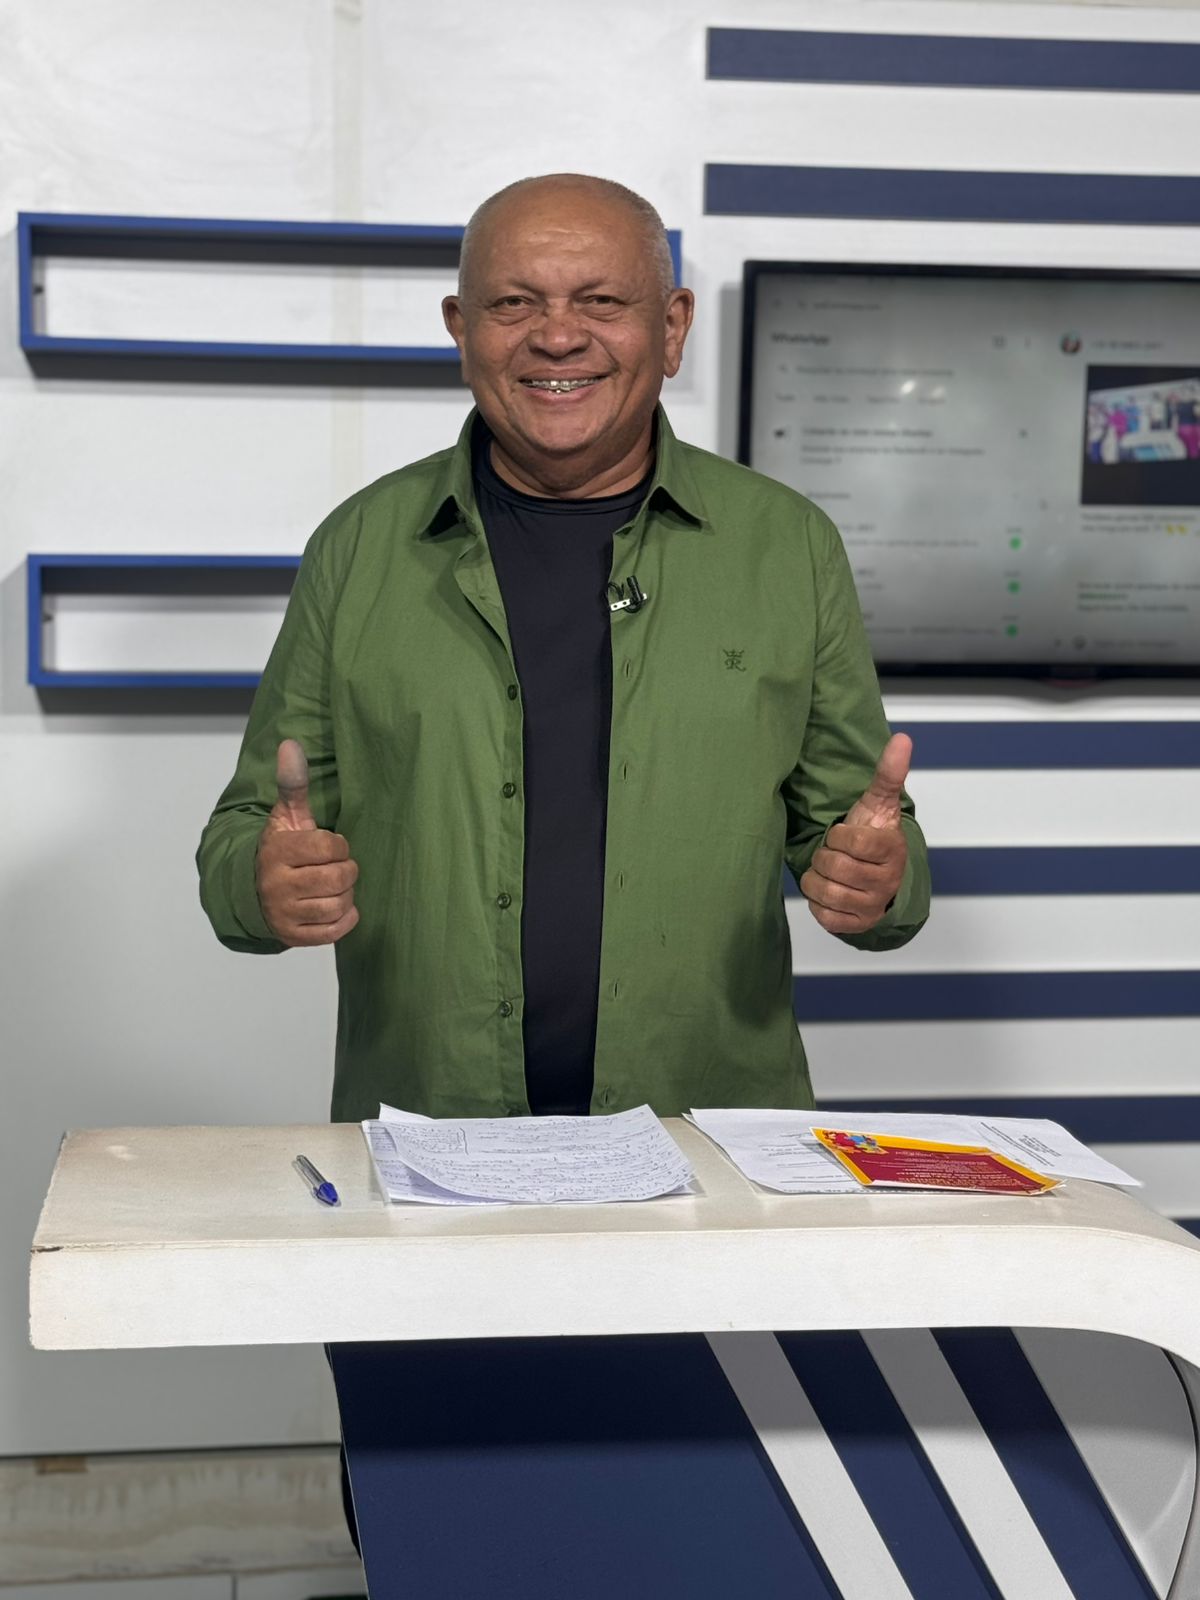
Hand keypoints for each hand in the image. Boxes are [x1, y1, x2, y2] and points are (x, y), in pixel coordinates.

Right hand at [255, 740, 359, 945]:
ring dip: (345, 895)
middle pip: (338, 879)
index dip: (339, 846)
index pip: (330, 848)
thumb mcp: (285, 817)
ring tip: (334, 886)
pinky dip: (344, 919)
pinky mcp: (292, 936)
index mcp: (277, 851)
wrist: (251, 892)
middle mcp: (277, 884)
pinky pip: (333, 932)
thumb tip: (290, 744)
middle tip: (337, 868)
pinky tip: (338, 906)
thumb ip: (292, 784)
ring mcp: (284, 913)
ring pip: (337, 905)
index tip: (331, 846)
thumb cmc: (280, 850)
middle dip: (346, 871)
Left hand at [799, 733, 910, 934]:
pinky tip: (827, 892)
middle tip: (831, 852)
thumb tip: (902, 739)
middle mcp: (886, 882)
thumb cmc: (873, 835)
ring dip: (816, 878)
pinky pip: (825, 916)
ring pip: (826, 892)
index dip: (839, 836)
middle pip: (835, 867)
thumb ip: (888, 774)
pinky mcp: (857, 925)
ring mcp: (872, 906)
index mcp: (891, 850)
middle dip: (824, 856)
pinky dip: (818, 903)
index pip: (853, 841)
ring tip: (825, 870)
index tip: (843, 834)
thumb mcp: (878, 804)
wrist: (879, 876)